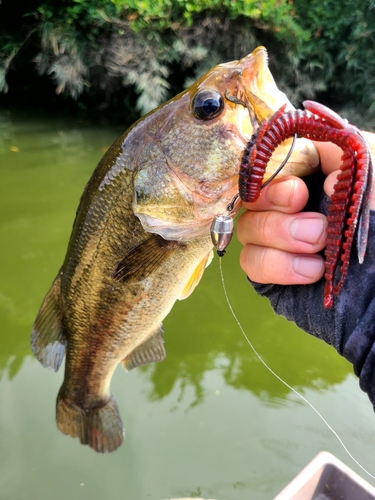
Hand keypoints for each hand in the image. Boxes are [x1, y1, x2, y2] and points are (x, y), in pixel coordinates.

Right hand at [237, 132, 374, 284]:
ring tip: (319, 248)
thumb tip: (326, 179)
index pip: (271, 162)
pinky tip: (311, 271)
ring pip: (247, 227)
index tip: (298, 192)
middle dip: (276, 208)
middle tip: (316, 226)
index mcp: (310, 175)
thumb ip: (347, 161)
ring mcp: (276, 238)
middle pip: (252, 194)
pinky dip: (277, 265)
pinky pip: (251, 262)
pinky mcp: (270, 269)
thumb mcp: (372, 182)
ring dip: (280, 236)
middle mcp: (288, 204)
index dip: (274, 175)